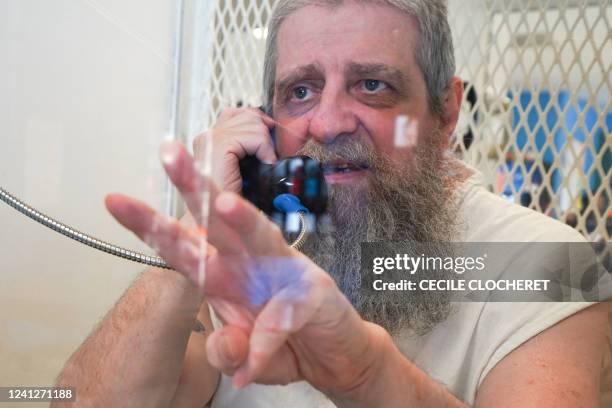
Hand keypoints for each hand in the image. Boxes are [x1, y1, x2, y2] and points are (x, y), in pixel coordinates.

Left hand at [105, 141, 385, 394]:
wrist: (332, 354)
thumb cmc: (282, 343)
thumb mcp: (243, 356)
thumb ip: (226, 352)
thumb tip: (227, 350)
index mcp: (224, 271)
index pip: (183, 243)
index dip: (150, 224)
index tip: (115, 201)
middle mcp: (250, 261)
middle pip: (217, 220)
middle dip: (193, 185)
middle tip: (170, 154)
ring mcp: (284, 270)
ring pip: (260, 235)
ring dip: (242, 219)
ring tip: (223, 204)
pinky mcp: (313, 291)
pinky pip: (285, 314)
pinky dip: (266, 340)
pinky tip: (252, 364)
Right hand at [193, 107, 276, 192]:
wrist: (224, 222)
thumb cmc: (237, 198)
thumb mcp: (245, 165)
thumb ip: (250, 144)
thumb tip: (271, 125)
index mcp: (210, 139)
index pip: (240, 113)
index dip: (259, 124)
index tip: (269, 146)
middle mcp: (207, 136)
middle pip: (248, 114)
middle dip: (265, 133)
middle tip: (269, 156)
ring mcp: (210, 139)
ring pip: (253, 122)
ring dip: (266, 144)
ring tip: (265, 163)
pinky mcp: (218, 146)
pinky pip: (254, 136)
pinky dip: (265, 149)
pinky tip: (265, 164)